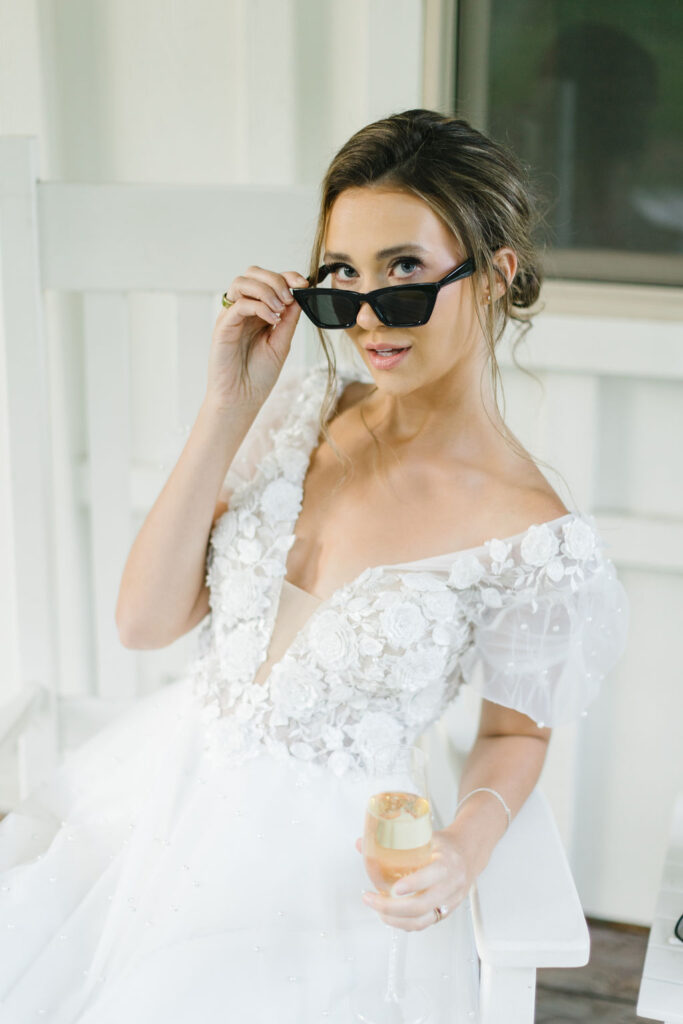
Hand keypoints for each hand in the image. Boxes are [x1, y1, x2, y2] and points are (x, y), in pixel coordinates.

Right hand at [206, 266, 308, 409]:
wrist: (241, 399)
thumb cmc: (258, 376)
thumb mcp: (281, 344)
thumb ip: (288, 320)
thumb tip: (299, 297)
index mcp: (258, 312)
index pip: (269, 281)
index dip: (287, 276)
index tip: (305, 284)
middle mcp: (243, 310)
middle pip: (253, 274)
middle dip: (275, 279)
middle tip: (290, 297)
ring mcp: (232, 316)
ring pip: (242, 282)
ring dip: (266, 289)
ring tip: (280, 308)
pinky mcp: (223, 326)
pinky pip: (239, 304)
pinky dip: (259, 306)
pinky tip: (272, 319)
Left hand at [354, 830, 472, 931]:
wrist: (468, 854)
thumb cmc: (445, 844)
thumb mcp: (425, 835)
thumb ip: (395, 839)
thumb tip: (361, 844)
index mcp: (447, 863)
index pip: (432, 876)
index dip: (413, 884)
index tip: (394, 888)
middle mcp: (450, 885)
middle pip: (422, 905)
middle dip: (392, 907)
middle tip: (371, 899)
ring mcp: (449, 901)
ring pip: (422, 919)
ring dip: (396, 920)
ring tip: (377, 910)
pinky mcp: (446, 911)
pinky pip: (425, 924)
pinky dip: (406, 924)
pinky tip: (391, 917)